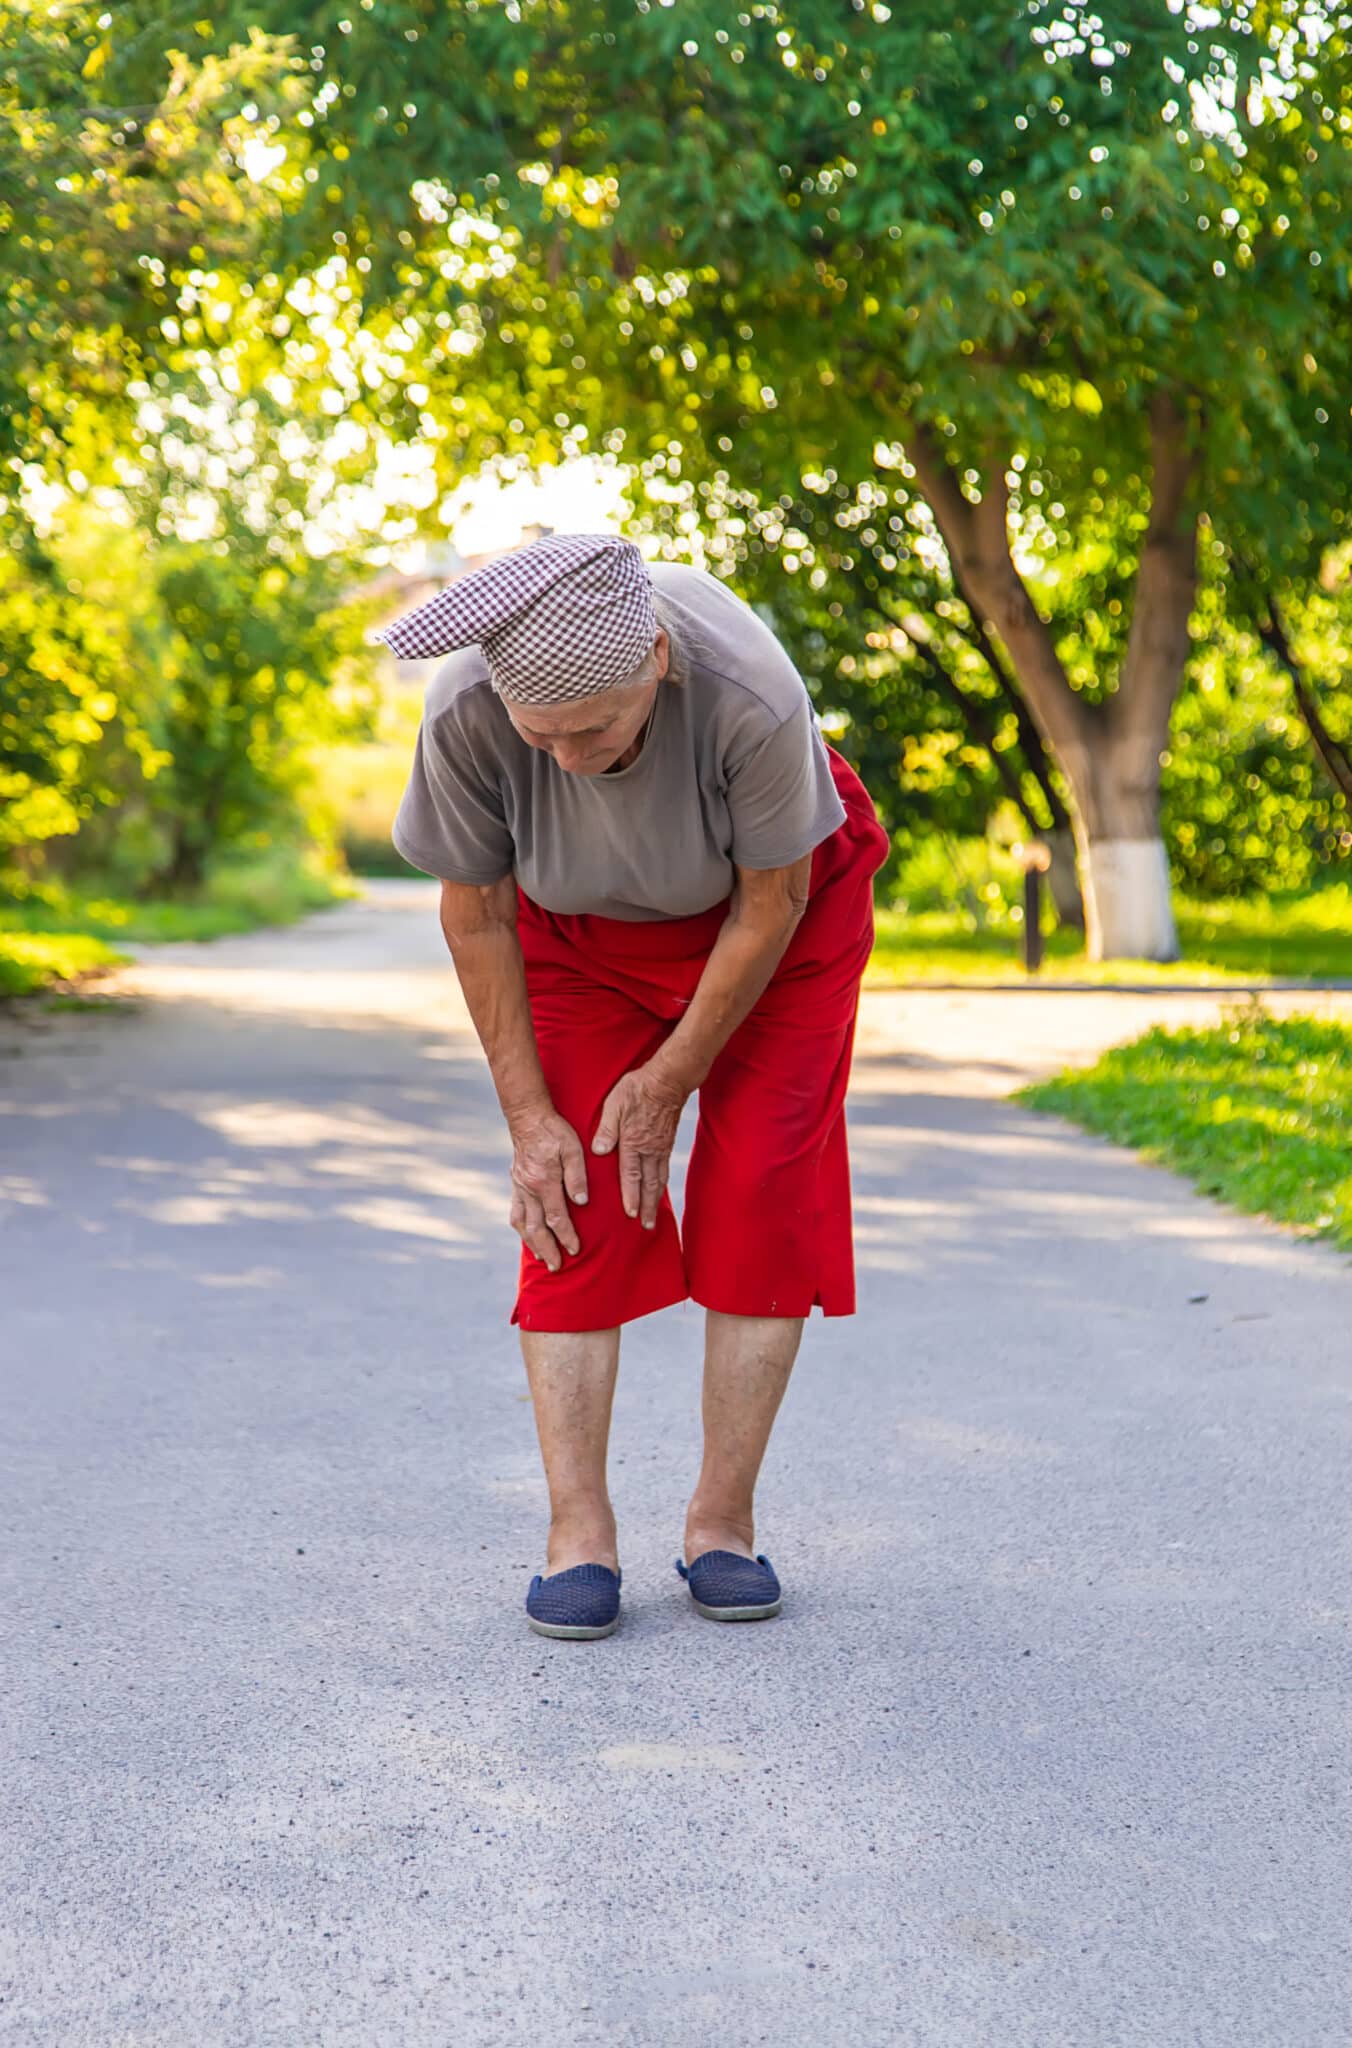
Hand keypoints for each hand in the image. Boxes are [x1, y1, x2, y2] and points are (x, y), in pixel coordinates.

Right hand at [508, 1107, 588, 1272]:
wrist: (528, 1117)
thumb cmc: (554, 1131)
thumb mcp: (572, 1148)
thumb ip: (577, 1177)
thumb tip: (582, 1203)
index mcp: (543, 1181)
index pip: (556, 1217)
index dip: (566, 1237)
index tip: (575, 1250)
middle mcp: (528, 1188)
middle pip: (535, 1228)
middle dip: (547, 1249)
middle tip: (557, 1267)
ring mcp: (519, 1186)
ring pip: (521, 1223)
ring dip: (531, 1242)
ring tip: (542, 1257)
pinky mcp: (516, 1183)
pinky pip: (515, 1211)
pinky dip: (521, 1227)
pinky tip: (528, 1234)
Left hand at [592, 1064, 687, 1228]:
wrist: (668, 1079)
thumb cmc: (637, 1090)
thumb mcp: (614, 1105)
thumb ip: (607, 1129)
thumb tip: (599, 1151)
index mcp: (634, 1142)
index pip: (631, 1175)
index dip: (630, 1196)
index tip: (630, 1215)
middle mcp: (650, 1149)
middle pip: (649, 1184)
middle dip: (647, 1207)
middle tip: (647, 1226)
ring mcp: (661, 1147)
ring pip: (659, 1180)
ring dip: (655, 1200)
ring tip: (653, 1216)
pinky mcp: (667, 1143)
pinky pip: (665, 1169)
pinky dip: (662, 1185)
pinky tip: (659, 1191)